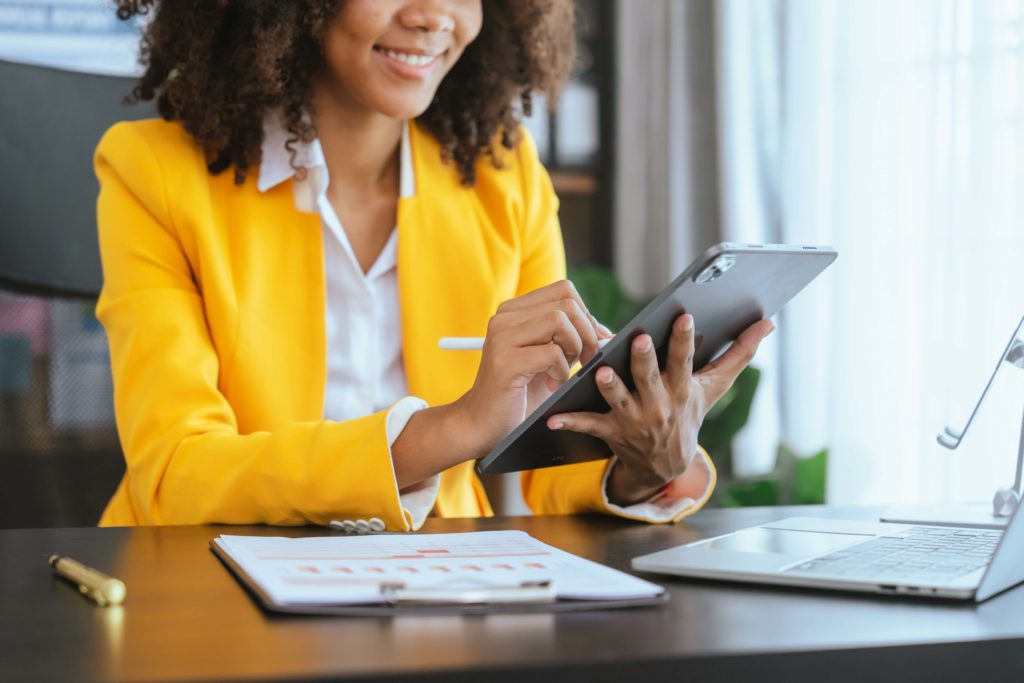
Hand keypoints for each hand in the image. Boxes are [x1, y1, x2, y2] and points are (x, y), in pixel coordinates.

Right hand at [452, 280, 611, 458]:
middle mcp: (504, 318)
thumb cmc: (519, 393)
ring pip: (560, 321)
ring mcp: (502, 338)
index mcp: (514, 311)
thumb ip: (571, 340)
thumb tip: (606, 332)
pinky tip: (550, 385)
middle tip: (584, 361)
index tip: (590, 343)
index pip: (564, 290)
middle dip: (586, 333)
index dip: (586, 316)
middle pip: (566, 303)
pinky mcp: (505, 362)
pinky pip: (552, 353)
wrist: (482, 424)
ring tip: (563, 372)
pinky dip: (561, 372)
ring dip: (574, 349)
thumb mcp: (549, 359)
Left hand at [547, 314, 774, 505]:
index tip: (683, 317)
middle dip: (645, 359)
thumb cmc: (689, 413)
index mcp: (682, 388)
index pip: (685, 360)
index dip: (684, 340)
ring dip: (610, 388)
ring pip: (620, 400)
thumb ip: (739, 353)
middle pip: (650, 377)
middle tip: (639, 339)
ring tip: (599, 372)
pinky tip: (551, 418)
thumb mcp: (714, 387)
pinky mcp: (611, 432)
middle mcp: (659, 404)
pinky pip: (589, 425)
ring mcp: (634, 419)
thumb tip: (769, 323)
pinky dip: (569, 422)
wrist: (666, 464)